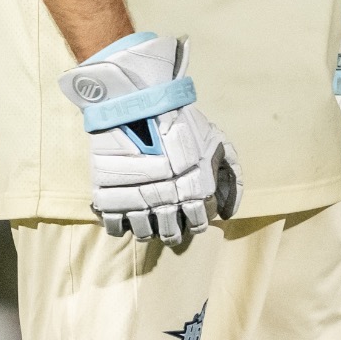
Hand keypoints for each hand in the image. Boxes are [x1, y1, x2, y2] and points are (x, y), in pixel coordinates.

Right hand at [59, 33, 241, 241]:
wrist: (138, 105)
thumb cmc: (181, 121)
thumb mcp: (217, 142)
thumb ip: (231, 176)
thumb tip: (228, 212)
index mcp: (196, 193)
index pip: (200, 223)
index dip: (199, 217)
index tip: (193, 206)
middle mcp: (168, 205)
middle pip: (172, 235)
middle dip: (175, 227)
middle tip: (171, 215)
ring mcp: (137, 204)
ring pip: (145, 233)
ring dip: (149, 227)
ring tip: (149, 212)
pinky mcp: (109, 199)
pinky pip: (116, 227)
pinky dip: (122, 223)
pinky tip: (127, 209)